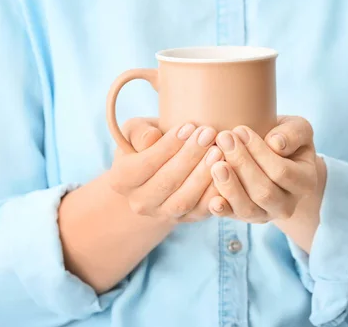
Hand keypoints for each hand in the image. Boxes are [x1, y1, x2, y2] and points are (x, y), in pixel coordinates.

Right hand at [108, 118, 224, 222]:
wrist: (160, 169)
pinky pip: (203, 210)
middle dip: (190, 156)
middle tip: (209, 134)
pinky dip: (216, 193)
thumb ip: (138, 131)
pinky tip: (226, 171)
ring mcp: (163, 214)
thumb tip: (152, 137)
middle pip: (166, 182)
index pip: (145, 164)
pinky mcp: (187, 219)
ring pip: (185, 200)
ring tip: (219, 150)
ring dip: (203, 175)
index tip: (189, 126)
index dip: (168, 146)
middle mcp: (139, 203)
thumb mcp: (135, 130)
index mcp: (121, 180)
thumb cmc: (148, 142)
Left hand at [208, 116, 320, 223]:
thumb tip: (276, 144)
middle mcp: (287, 204)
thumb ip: (293, 133)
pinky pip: (232, 217)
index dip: (260, 152)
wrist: (273, 157)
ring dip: (230, 187)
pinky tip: (212, 199)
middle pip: (264, 192)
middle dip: (242, 164)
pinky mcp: (244, 217)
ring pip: (248, 209)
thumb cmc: (285, 139)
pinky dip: (222, 209)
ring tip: (215, 164)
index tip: (241, 130)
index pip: (282, 172)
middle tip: (224, 139)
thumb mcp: (297, 129)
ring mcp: (265, 214)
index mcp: (305, 182)